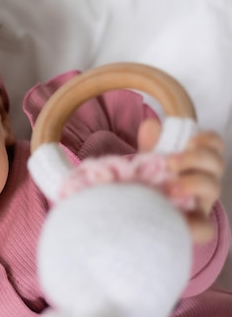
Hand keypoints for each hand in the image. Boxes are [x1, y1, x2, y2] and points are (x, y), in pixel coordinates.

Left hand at [138, 118, 224, 242]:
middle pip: (216, 163)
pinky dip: (195, 225)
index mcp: (195, 162)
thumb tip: (152, 125)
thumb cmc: (151, 185)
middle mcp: (203, 181)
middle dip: (195, 157)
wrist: (138, 216)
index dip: (207, 140)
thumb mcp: (149, 163)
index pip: (214, 145)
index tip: (188, 140)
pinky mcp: (194, 226)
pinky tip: (179, 218)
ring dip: (193, 181)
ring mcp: (200, 203)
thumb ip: (150, 144)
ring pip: (212, 187)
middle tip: (170, 162)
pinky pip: (204, 228)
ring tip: (170, 186)